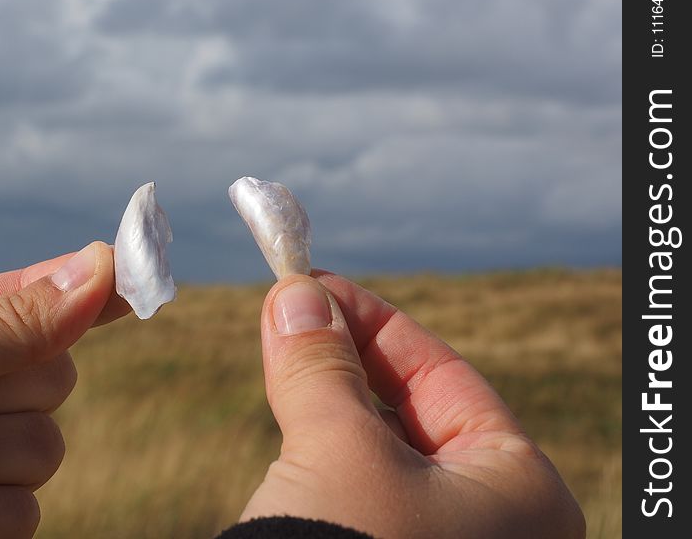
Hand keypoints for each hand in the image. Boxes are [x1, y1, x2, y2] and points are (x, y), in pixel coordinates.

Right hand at [242, 272, 584, 538]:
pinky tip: (291, 411)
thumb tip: (295, 292)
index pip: (445, 374)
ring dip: (328, 394)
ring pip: (379, 445)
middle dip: (345, 353)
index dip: (375, 320)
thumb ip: (322, 366)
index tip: (315, 283)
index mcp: (519, 490)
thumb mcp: (338, 449)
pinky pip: (358, 483)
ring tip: (280, 345)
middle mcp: (491, 520)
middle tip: (288, 308)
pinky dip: (321, 442)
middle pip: (411, 406)